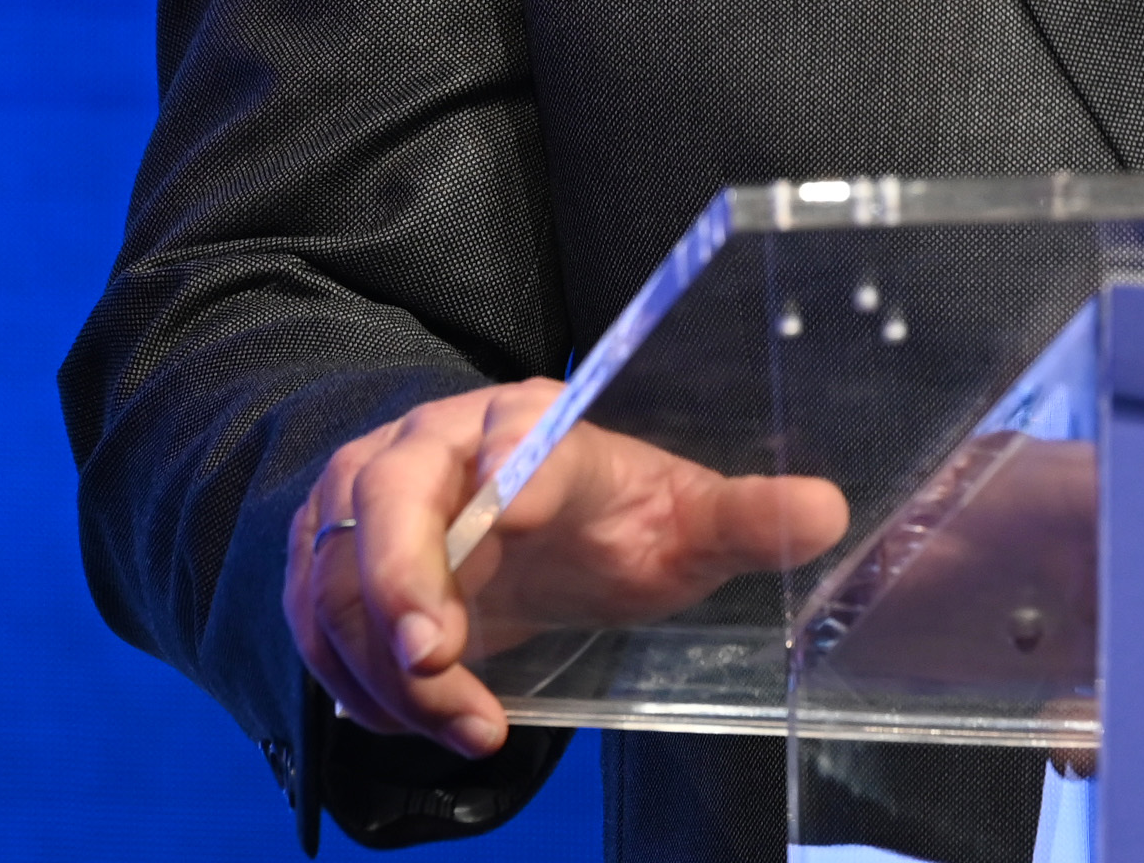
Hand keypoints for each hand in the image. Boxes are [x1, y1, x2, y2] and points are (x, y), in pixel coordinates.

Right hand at [284, 381, 850, 757]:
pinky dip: (358, 683)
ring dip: (388, 664)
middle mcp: (437, 442)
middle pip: (388, 492)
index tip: (517, 515)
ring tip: (468, 723)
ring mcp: (368, 496)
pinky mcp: (330, 556)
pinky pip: (315, 621)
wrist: (541, 537)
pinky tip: (424, 721)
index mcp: (530, 420)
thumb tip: (827, 512)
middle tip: (438, 658)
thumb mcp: (684, 525)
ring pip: (340, 573)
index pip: (513, 431)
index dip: (510, 471)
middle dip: (402, 578)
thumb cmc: (615, 520)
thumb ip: (745, 519)